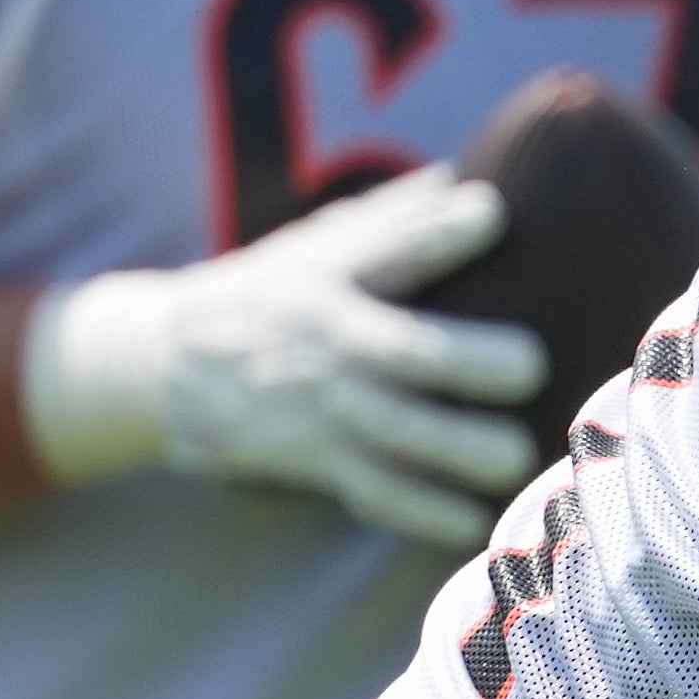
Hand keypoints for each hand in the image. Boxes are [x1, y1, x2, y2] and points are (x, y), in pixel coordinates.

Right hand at [18, 168, 548, 546]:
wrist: (167, 363)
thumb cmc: (277, 288)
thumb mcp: (324, 240)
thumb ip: (403, 214)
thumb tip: (488, 173)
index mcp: (340, 274)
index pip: (394, 246)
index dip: (442, 229)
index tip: (492, 214)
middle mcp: (336, 340)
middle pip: (407, 351)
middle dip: (468, 361)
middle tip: (531, 365)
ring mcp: (329, 407)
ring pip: (399, 435)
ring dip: (457, 450)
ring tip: (519, 459)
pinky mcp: (322, 459)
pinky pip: (377, 493)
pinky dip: (422, 513)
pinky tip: (473, 524)